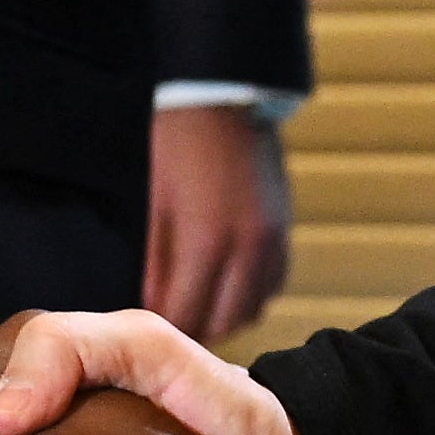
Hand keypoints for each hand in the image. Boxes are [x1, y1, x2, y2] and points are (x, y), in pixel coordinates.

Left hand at [145, 102, 291, 341]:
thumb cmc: (177, 142)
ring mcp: (273, 240)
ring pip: (253, 309)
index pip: (187, 316)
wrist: (226, 96)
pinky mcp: (286, 230)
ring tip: (198, 307)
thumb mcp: (155, 202)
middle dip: (195, 332)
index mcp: (208, 241)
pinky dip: (250, 294)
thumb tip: (153, 304)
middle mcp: (248, 248)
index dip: (166, 333)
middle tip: (171, 326)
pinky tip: (227, 283)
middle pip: (225, 324)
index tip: (148, 338)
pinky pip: (273, 284)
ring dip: (225, 317)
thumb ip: (156, 261)